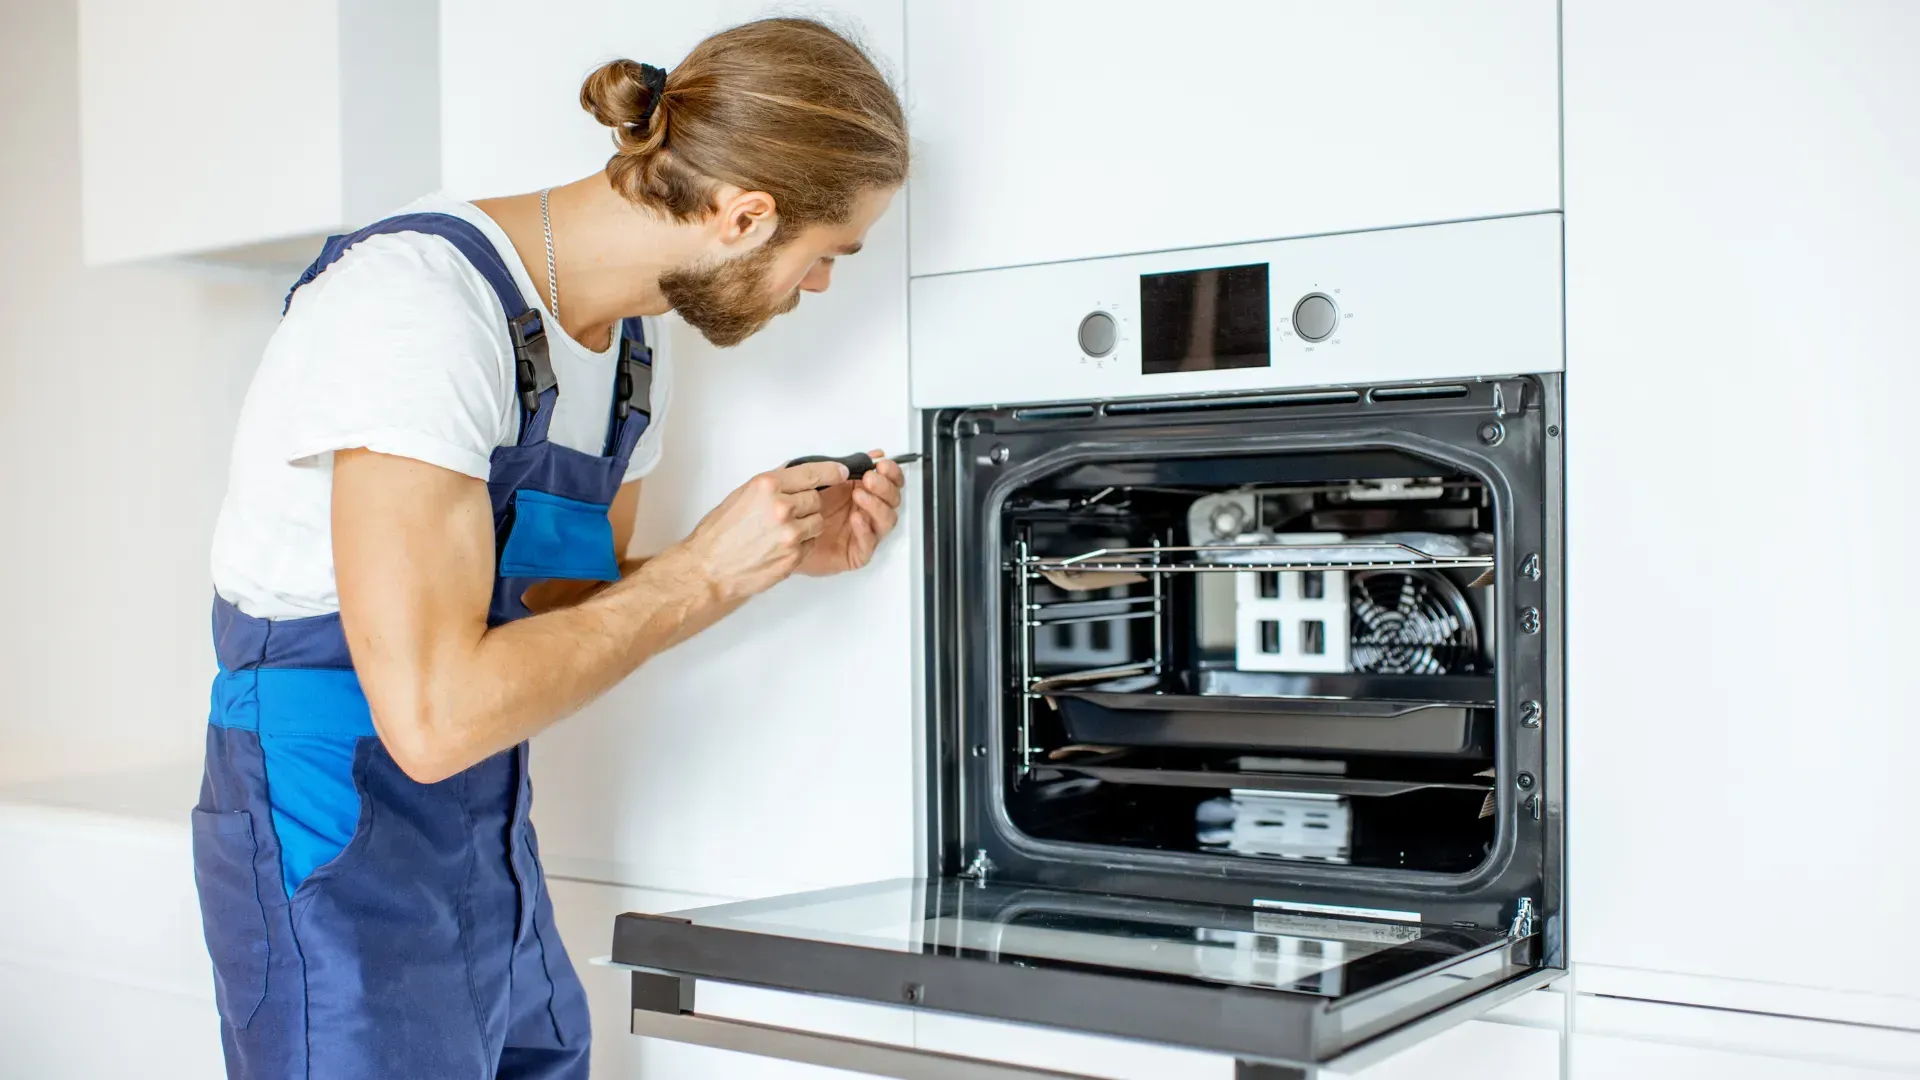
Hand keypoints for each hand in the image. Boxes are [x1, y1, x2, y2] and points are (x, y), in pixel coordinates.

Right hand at [669, 460, 847, 601]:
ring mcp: (790, 533)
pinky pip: (811, 543)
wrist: (709, 568)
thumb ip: (772, 485)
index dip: (831, 472)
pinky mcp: (794, 556)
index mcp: (767, 486)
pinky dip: (801, 544)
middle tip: (788, 513)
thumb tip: (797, 475)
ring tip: (782, 531)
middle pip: (816, 499)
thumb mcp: (743, 495)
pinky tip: (779, 546)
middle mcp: (781, 507)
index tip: (841, 472)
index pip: (813, 473)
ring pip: (817, 522)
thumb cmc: (720, 533)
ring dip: (807, 525)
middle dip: (807, 504)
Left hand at [800, 449, 904, 576]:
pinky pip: (869, 544)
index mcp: (861, 490)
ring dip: (877, 505)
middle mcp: (866, 511)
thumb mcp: (813, 477)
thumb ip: (842, 464)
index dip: (891, 472)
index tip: (882, 464)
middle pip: (892, 499)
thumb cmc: (797, 508)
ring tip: (859, 496)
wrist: (780, 536)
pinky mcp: (856, 553)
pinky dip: (866, 530)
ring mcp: (863, 531)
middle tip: (870, 479)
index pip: (888, 481)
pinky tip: (856, 518)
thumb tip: (872, 454)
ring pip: (887, 520)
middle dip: (885, 487)